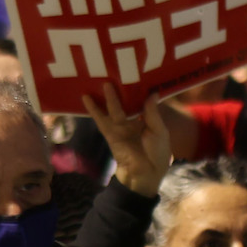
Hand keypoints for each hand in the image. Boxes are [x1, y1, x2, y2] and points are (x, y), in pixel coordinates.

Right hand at [84, 82, 169, 197]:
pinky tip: (86, 98)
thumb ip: (153, 113)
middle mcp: (132, 121)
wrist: (145, 174)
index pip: (141, 101)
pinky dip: (94, 110)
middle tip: (116, 72)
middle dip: (121, 89)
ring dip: (107, 97)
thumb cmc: (158, 153)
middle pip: (126, 102)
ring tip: (101, 81)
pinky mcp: (110, 134)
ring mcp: (120, 127)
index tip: (135, 73)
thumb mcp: (159, 131)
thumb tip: (152, 93)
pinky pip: (101, 120)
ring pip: (113, 108)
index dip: (138, 89)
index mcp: (146, 120)